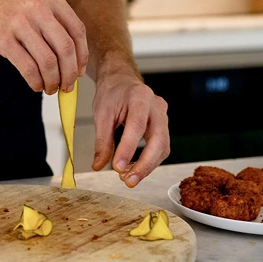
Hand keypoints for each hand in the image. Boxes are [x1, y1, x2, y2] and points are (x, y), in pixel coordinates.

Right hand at [0, 0, 87, 94]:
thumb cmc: (0, 2)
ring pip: (49, 61)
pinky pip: (28, 67)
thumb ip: (52, 19)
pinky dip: (36, 81)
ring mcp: (20, 22)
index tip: (79, 70)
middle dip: (70, 73)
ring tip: (50, 88)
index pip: (77, 30)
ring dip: (53, 81)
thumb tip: (73, 56)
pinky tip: (35, 84)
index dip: (82, 55)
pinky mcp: (3, 39)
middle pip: (66, 48)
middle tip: (67, 86)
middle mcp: (38, 7)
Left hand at [91, 66, 169, 185]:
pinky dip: (149, 162)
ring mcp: (163, 116)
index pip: (137, 126)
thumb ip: (102, 141)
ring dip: (147, 166)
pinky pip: (161, 148)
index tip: (118, 167)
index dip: (128, 149)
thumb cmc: (112, 93)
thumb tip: (98, 165)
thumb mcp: (101, 113)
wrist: (121, 81)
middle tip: (129, 181)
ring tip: (128, 178)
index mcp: (139, 97)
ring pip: (163, 147)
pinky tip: (134, 169)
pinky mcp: (164, 127)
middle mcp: (156, 106)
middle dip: (144, 164)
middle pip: (158, 140)